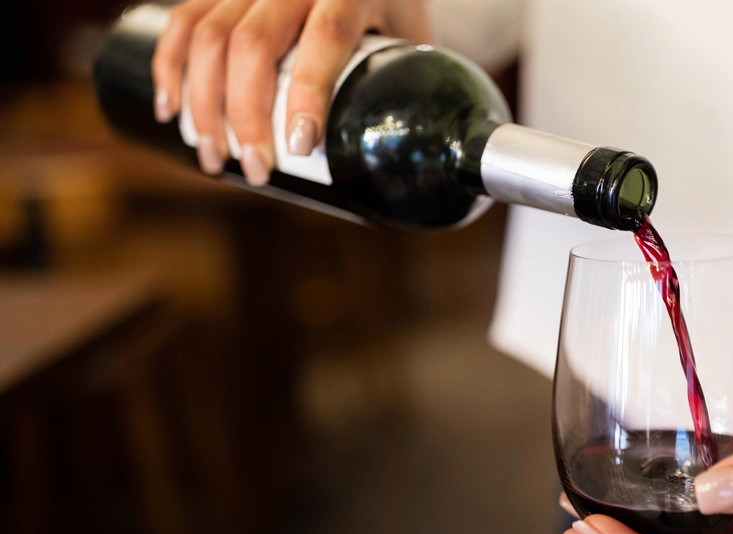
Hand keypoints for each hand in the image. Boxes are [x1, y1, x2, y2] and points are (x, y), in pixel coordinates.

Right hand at [150, 0, 428, 184]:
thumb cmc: (393, 2)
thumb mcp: (412, 32)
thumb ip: (407, 82)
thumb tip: (415, 160)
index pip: (324, 37)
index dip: (308, 93)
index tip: (300, 146)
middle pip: (253, 43)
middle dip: (244, 116)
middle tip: (254, 170)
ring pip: (209, 35)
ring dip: (203, 104)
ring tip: (214, 158)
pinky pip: (184, 19)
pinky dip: (170, 66)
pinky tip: (170, 110)